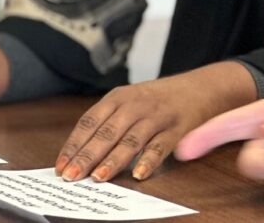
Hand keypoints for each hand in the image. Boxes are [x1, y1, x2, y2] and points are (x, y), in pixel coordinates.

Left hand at [56, 61, 255, 182]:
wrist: (202, 86)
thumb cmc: (160, 99)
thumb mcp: (132, 100)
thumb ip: (110, 121)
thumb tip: (80, 154)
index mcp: (120, 96)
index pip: (90, 121)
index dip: (74, 145)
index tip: (61, 166)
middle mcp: (137, 104)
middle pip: (107, 132)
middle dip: (87, 156)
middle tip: (72, 177)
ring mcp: (158, 115)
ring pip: (131, 140)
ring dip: (113, 160)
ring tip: (98, 177)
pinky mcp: (178, 127)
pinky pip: (161, 146)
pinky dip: (149, 160)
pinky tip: (139, 174)